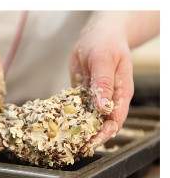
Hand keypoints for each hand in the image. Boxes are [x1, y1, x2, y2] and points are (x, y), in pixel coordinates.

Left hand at [69, 13, 133, 147]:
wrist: (99, 32)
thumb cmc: (106, 42)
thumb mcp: (103, 59)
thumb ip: (103, 82)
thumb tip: (103, 107)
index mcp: (121, 92)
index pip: (116, 119)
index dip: (105, 133)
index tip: (91, 141)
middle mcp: (109, 98)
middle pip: (102, 123)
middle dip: (89, 135)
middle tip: (73, 145)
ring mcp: (96, 96)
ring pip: (88, 118)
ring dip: (77, 128)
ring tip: (62, 139)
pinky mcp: (83, 92)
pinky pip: (76, 107)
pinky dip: (68, 114)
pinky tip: (56, 121)